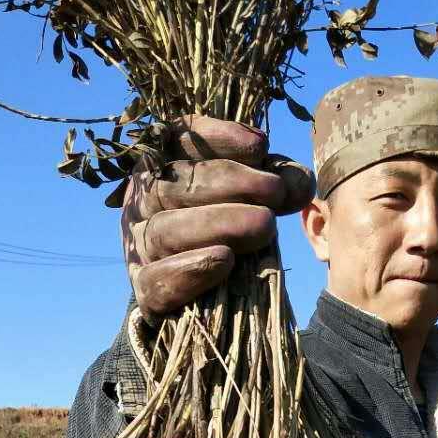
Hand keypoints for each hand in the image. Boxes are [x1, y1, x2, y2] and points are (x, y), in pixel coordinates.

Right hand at [122, 115, 314, 320]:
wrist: (200, 299)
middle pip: (171, 186)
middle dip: (227, 183)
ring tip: (264, 225)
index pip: (175, 139)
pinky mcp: (142, 291)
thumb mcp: (252, 199)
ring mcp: (136, 248)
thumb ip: (275, 185)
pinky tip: (224, 260)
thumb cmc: (228, 234)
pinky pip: (154, 282)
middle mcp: (139, 203)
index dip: (216, 138)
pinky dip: (188, 270)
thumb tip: (300, 183)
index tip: (261, 146)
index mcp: (159, 167)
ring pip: (164, 231)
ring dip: (216, 224)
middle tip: (275, 192)